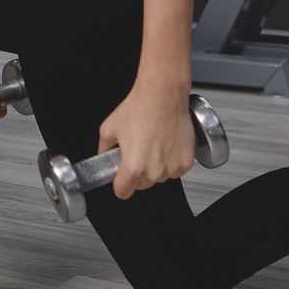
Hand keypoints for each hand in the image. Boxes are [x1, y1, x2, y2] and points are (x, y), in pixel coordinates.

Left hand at [95, 83, 196, 199]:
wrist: (162, 96)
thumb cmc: (139, 108)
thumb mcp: (108, 129)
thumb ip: (103, 149)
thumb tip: (103, 156)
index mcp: (133, 168)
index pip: (123, 192)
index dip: (119, 184)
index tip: (120, 178)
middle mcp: (154, 172)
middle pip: (141, 185)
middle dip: (137, 173)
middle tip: (136, 152)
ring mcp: (171, 168)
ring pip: (159, 178)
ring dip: (155, 167)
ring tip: (152, 144)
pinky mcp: (185, 162)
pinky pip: (174, 170)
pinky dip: (170, 161)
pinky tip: (165, 144)